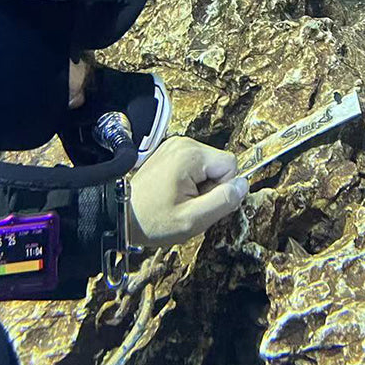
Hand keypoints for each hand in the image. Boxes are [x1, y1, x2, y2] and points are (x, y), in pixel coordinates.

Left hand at [127, 136, 248, 247]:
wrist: (120, 216)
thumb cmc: (153, 220)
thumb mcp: (193, 220)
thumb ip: (223, 201)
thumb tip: (244, 185)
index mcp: (191, 155)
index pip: (231, 165)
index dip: (223, 189)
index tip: (201, 203)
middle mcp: (184, 143)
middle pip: (219, 164)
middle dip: (211, 187)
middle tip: (188, 205)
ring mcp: (174, 146)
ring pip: (208, 166)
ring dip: (201, 186)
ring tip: (179, 200)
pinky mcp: (169, 152)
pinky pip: (195, 165)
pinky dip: (190, 181)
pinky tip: (174, 194)